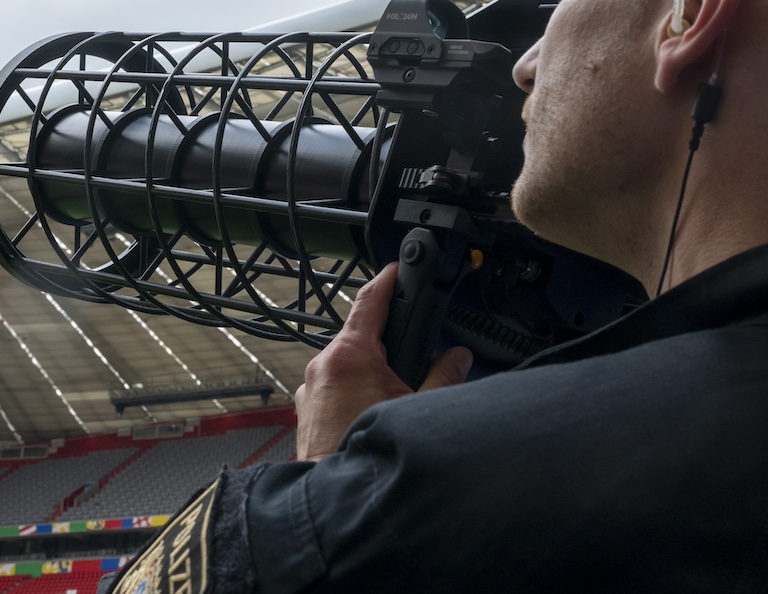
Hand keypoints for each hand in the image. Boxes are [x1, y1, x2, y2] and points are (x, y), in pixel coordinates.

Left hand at [294, 263, 472, 460]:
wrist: (339, 499)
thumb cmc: (368, 453)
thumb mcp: (419, 409)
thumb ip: (444, 377)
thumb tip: (460, 358)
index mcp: (349, 356)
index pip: (369, 300)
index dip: (387, 279)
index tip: (397, 267)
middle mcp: (323, 366)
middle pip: (360, 337)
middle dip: (387, 344)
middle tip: (413, 356)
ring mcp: (310, 388)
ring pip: (346, 365)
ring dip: (371, 373)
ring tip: (394, 396)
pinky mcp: (307, 409)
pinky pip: (334, 388)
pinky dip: (354, 392)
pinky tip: (372, 413)